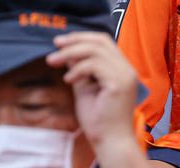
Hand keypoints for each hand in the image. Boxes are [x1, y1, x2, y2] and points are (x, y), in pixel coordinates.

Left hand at [46, 33, 138, 147]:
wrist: (109, 142)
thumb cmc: (98, 120)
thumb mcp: (84, 88)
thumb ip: (79, 69)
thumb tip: (67, 52)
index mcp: (121, 68)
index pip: (103, 41)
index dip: (81, 37)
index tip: (60, 42)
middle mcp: (127, 68)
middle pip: (101, 41)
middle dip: (75, 40)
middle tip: (55, 44)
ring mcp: (125, 74)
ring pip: (96, 50)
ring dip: (70, 53)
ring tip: (52, 61)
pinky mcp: (119, 83)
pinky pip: (95, 65)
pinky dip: (78, 68)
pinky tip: (68, 79)